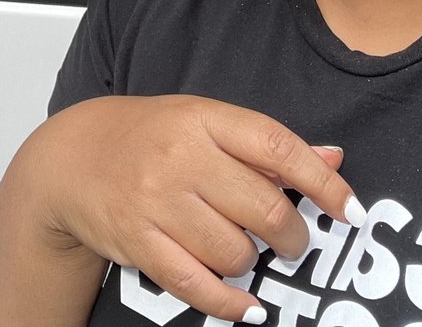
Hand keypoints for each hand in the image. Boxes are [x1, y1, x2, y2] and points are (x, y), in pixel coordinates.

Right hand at [13, 95, 359, 323]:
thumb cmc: (145, 136)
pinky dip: (231, 303)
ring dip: (250, 261)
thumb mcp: (201, 121)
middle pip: (264, 208)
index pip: (276, 145)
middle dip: (292, 235)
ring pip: (235, 252)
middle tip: (292, 240)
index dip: (322, 181)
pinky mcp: (138, 241)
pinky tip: (247, 304)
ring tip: (240, 249)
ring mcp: (156, 200)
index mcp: (202, 117)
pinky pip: (198, 285)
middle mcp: (180, 155)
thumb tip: (333, 157)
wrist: (71, 157)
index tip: (349, 208)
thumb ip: (263, 143)